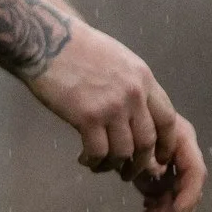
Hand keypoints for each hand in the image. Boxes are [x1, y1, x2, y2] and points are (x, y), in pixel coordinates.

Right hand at [23, 22, 203, 211]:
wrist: (44, 40)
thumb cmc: (74, 44)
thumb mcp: (115, 57)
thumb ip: (129, 82)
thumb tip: (134, 106)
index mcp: (143, 78)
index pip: (167, 119)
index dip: (165, 143)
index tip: (158, 155)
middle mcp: (133, 95)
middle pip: (147, 140)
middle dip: (140, 162)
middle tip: (129, 171)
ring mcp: (111, 107)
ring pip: (124, 151)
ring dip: (115, 165)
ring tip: (103, 168)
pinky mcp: (87, 117)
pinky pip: (98, 151)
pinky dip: (94, 161)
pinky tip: (85, 160)